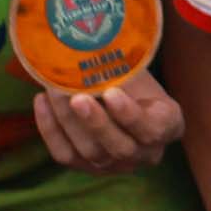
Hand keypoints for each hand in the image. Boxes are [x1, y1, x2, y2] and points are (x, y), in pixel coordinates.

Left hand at [28, 70, 182, 172]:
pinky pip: (65, 155)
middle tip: (76, 98)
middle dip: (96, 123)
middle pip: (121, 148)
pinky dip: (50, 130)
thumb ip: (121, 65)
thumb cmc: (129, 77)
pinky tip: (42, 102)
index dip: (130, 115)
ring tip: (53, 90)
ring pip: (91, 152)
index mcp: (168, 126)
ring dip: (68, 121)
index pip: (153, 129)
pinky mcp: (87, 167)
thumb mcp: (134, 69)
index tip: (111, 92)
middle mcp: (147, 153)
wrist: (115, 93)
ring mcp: (117, 164)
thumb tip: (93, 43)